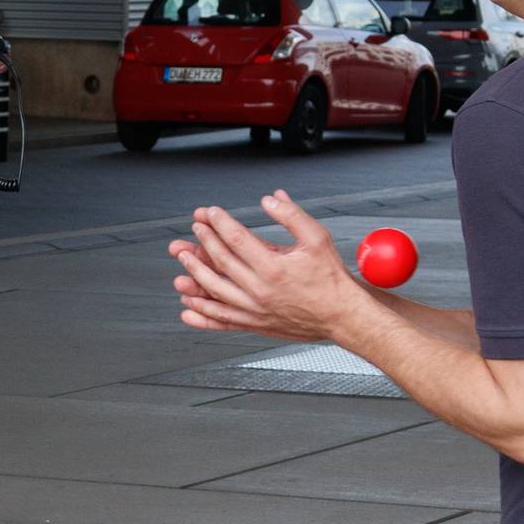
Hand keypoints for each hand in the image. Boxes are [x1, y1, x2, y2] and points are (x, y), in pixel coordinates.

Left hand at [167, 190, 370, 342]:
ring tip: (182, 260)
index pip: (236, 239)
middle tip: (195, 229)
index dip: (220, 223)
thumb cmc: (331, 278)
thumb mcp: (317, 238)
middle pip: (221, 263)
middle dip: (203, 243)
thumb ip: (292, 215)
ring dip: (195, 274)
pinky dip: (203, 315)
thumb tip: (270, 199)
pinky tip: (188, 307)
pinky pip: (222, 320)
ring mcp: (255, 310)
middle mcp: (260, 290)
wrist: (341, 315)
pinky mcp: (255, 323)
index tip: (210, 213)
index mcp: (273, 268)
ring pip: (215, 291)